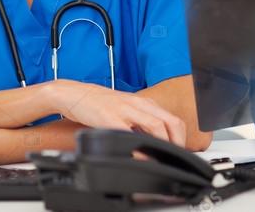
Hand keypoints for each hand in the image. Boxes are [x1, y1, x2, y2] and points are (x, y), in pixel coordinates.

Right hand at [49, 80, 186, 146]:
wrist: (73, 94)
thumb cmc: (98, 104)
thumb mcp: (124, 111)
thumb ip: (139, 124)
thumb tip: (154, 142)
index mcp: (143, 103)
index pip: (173, 119)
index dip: (181, 138)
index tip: (181, 153)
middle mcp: (138, 104)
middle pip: (170, 122)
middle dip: (178, 144)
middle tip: (176, 159)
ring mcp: (125, 110)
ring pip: (156, 126)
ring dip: (164, 145)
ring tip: (163, 160)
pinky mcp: (109, 118)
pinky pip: (129, 135)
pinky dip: (138, 150)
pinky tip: (139, 158)